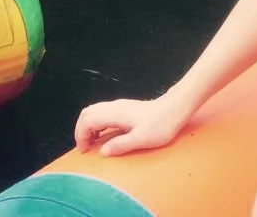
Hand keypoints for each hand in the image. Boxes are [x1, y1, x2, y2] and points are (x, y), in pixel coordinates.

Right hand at [74, 95, 191, 156]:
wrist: (175, 109)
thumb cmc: (161, 125)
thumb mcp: (142, 139)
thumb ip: (121, 145)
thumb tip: (103, 151)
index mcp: (115, 114)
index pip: (88, 120)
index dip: (81, 135)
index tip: (85, 151)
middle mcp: (114, 107)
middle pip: (87, 113)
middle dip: (81, 130)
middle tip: (85, 148)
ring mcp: (119, 105)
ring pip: (94, 111)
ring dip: (88, 126)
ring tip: (92, 143)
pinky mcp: (124, 108)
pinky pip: (102, 112)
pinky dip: (96, 123)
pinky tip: (104, 135)